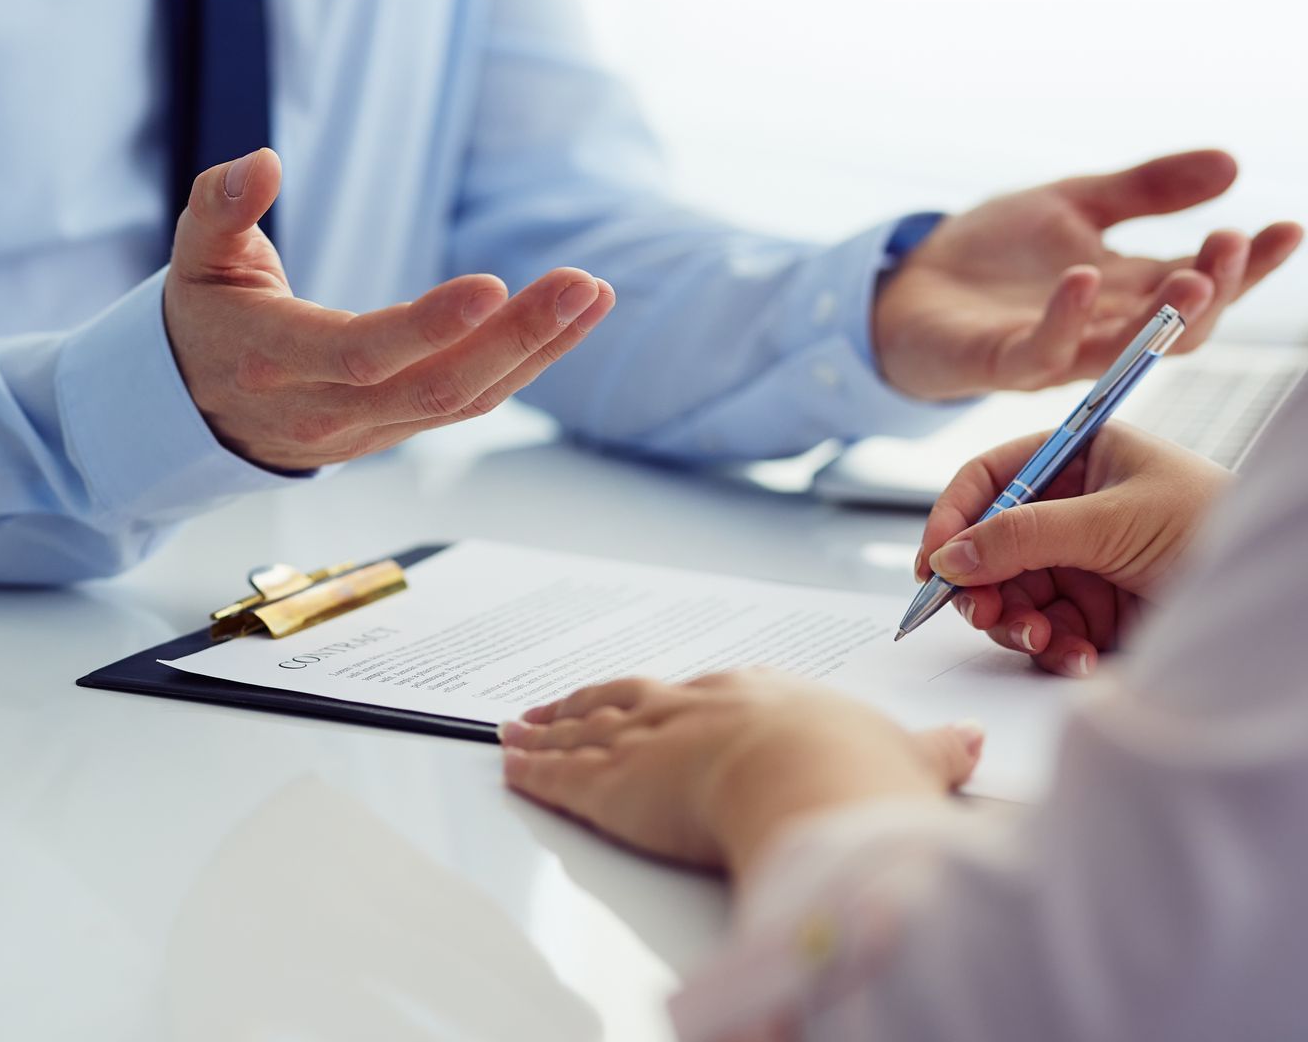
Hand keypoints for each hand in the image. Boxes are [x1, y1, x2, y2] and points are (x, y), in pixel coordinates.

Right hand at [163, 148, 615, 468]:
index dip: (427, 326)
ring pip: (463, 401)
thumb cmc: (203, 323)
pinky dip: (525, 365)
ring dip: (537, 351)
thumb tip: (260, 163)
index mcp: (274, 360)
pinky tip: (569, 323)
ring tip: (591, 296)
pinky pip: (468, 404)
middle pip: (433, 385)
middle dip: (515, 338)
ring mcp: (367, 428)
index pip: (359, 353)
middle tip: (579, 285)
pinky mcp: (396, 429)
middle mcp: (326, 407)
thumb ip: (221, 207)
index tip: (491, 286)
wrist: (194, 414)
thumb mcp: (194, 257)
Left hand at [501, 672, 981, 878]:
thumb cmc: (852, 770)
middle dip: (590, 702)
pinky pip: (558, 775)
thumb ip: (932, 751)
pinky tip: (508, 764)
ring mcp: (647, 740)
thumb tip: (968, 742)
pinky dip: (530, 768)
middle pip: (627, 699)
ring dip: (548, 730)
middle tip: (557, 703)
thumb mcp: (904, 755)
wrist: (809, 778)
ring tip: (518, 728)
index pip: (702, 693)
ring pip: (584, 730)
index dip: (673, 698)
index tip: (654, 697)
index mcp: (758, 696)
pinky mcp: (612, 784)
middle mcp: (693, 707)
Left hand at [874, 150, 1300, 399]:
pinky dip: (1065, 317)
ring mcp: (1054, 351)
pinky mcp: (1001, 362)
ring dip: (1160, 316)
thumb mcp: (1074, 204)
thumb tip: (1231, 164)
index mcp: (1130, 290)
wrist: (909, 284)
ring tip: (1190, 272)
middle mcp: (1103, 329)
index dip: (1249, 263)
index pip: (1204, 281)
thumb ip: (1146, 190)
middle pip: (1180, 325)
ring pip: (1124, 350)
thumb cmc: (993, 254)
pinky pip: (1041, 350)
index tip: (1289, 228)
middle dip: (1216, 290)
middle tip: (1233, 247)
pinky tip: (1083, 277)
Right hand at [914, 423, 1230, 676]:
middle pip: (989, 544)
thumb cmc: (1213, 528)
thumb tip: (948, 557)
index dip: (953, 516)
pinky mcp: (1095, 612)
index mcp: (1078, 459)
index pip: (990, 477)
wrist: (1274, 599)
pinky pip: (1045, 631)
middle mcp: (1074, 508)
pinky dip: (1051, 648)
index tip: (933, 561)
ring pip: (1011, 594)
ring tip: (1040, 639)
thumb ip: (1021, 535)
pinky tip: (1077, 656)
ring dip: (1016, 622)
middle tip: (982, 612)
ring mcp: (1083, 562)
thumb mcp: (1109, 522)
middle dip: (982, 583)